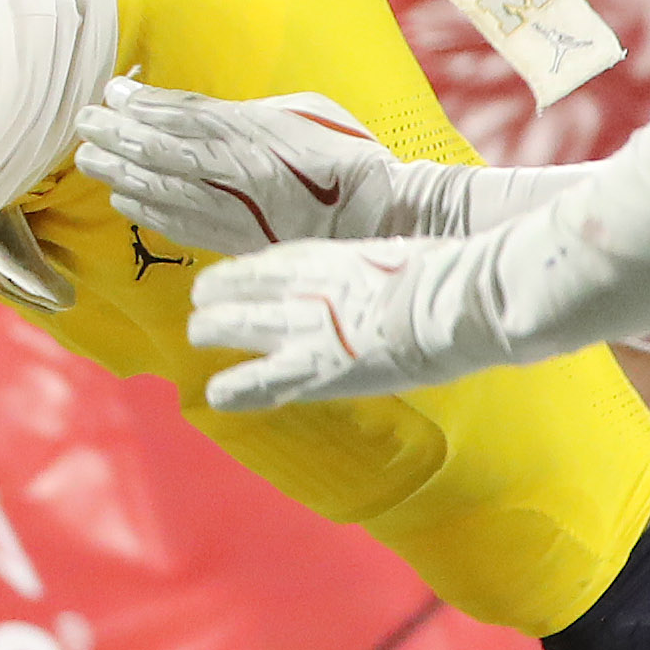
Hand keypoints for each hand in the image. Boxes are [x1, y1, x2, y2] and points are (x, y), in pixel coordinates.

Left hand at [73, 77, 412, 256]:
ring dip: (121, 174)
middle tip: (83, 125)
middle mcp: (240, 172)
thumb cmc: (347, 156)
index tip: (113, 93)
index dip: (145, 105)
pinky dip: (148, 211)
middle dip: (118, 137)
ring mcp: (237, 211)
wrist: (379, 217)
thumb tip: (198, 111)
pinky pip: (182, 226)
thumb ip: (247, 113)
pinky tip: (123, 200)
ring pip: (165, 190)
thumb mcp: (302, 112)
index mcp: (257, 133)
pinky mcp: (239, 242)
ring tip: (89, 160)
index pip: (187, 115)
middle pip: (163, 151)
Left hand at [184, 233, 516, 410]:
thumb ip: (380, 272)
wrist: (451, 299)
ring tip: (198, 334)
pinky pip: (258, 381)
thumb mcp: (401, 258)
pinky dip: (234, 388)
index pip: (272, 261)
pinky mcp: (312, 369)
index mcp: (329, 255)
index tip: (235, 277)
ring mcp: (302, 326)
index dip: (247, 272)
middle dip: (218, 296)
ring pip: (235, 324)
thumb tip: (395, 282)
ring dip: (211, 329)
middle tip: (204, 306)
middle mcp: (304, 285)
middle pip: (242, 286)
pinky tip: (215, 395)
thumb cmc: (446, 274)